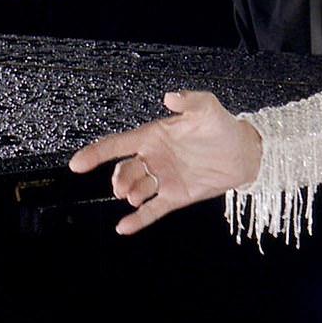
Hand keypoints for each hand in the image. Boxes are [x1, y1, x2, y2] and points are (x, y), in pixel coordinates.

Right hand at [68, 90, 262, 234]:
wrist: (244, 152)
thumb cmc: (222, 126)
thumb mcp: (207, 108)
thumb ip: (189, 100)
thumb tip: (170, 96)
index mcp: (155, 136)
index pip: (119, 144)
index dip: (96, 152)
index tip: (77, 163)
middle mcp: (154, 158)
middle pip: (124, 170)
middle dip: (119, 179)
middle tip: (123, 185)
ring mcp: (163, 178)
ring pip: (136, 189)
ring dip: (131, 194)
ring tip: (135, 195)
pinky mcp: (175, 196)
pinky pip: (152, 210)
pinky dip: (138, 219)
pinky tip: (124, 227)